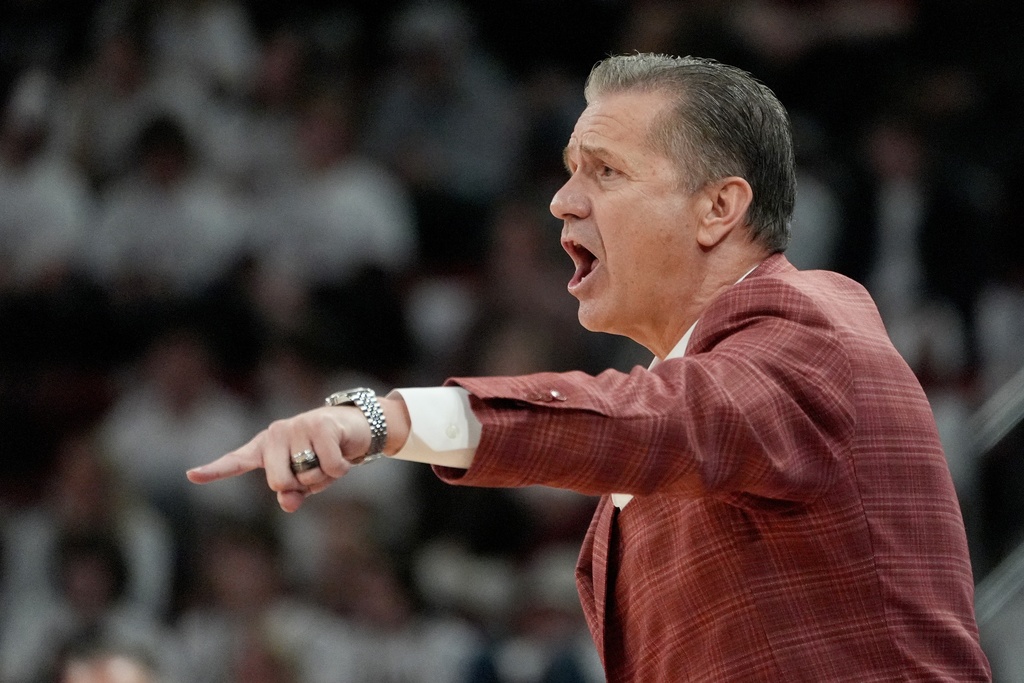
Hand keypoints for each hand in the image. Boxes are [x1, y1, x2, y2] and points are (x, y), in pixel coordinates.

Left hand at [187, 405, 369, 512]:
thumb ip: (292, 494)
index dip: (214, 470)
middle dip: (302, 486)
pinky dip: (340, 468)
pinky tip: (343, 454)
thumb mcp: (306, 481)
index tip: (192, 475)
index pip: (236, 462)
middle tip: (315, 470)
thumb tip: (287, 502)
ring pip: (308, 476)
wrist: (356, 428)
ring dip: (325, 476)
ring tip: (330, 457)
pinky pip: (329, 466)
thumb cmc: (325, 456)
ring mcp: (297, 426)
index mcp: (265, 448)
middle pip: (279, 482)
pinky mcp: (321, 425)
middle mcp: (276, 434)